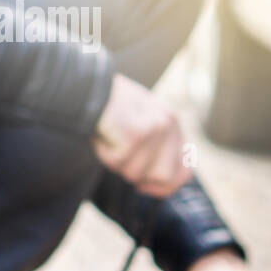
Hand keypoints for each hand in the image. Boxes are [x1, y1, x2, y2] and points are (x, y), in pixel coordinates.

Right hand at [93, 74, 191, 197]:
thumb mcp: (139, 124)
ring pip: (136, 173)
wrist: (87, 83)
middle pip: (163, 177)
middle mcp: (169, 125)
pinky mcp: (136, 133)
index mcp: (172, 123)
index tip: (145, 187)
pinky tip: (103, 134)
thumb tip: (155, 185)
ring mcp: (155, 129)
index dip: (166, 186)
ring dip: (117, 164)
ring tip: (110, 139)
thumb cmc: (110, 108)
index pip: (184, 171)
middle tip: (121, 160)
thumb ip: (155, 149)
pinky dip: (104, 153)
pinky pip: (117, 161)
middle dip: (139, 178)